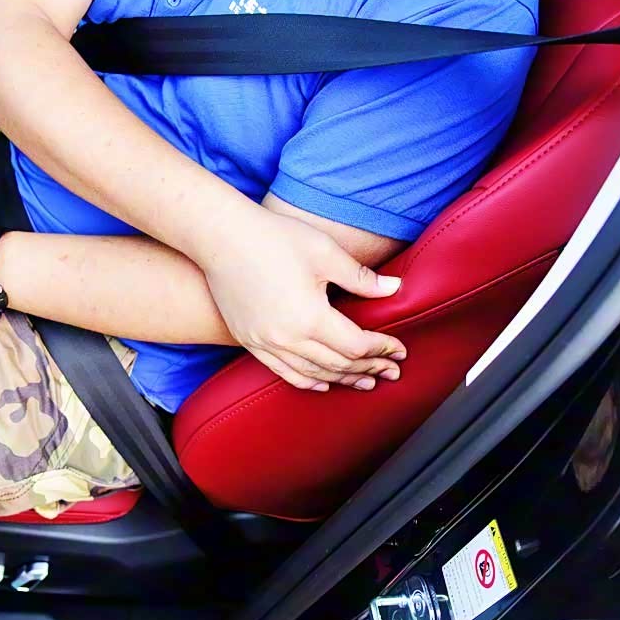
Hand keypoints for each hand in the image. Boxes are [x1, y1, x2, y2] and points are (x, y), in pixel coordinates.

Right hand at [203, 210, 405, 392]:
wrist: (220, 236)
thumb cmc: (274, 237)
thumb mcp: (325, 252)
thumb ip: (361, 277)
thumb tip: (394, 289)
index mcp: (309, 317)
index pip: (356, 345)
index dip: (382, 348)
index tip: (399, 349)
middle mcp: (286, 338)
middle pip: (337, 364)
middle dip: (369, 368)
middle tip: (392, 370)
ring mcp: (264, 343)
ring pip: (312, 373)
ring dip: (342, 379)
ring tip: (366, 380)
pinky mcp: (249, 340)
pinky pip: (282, 372)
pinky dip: (307, 381)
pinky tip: (323, 383)